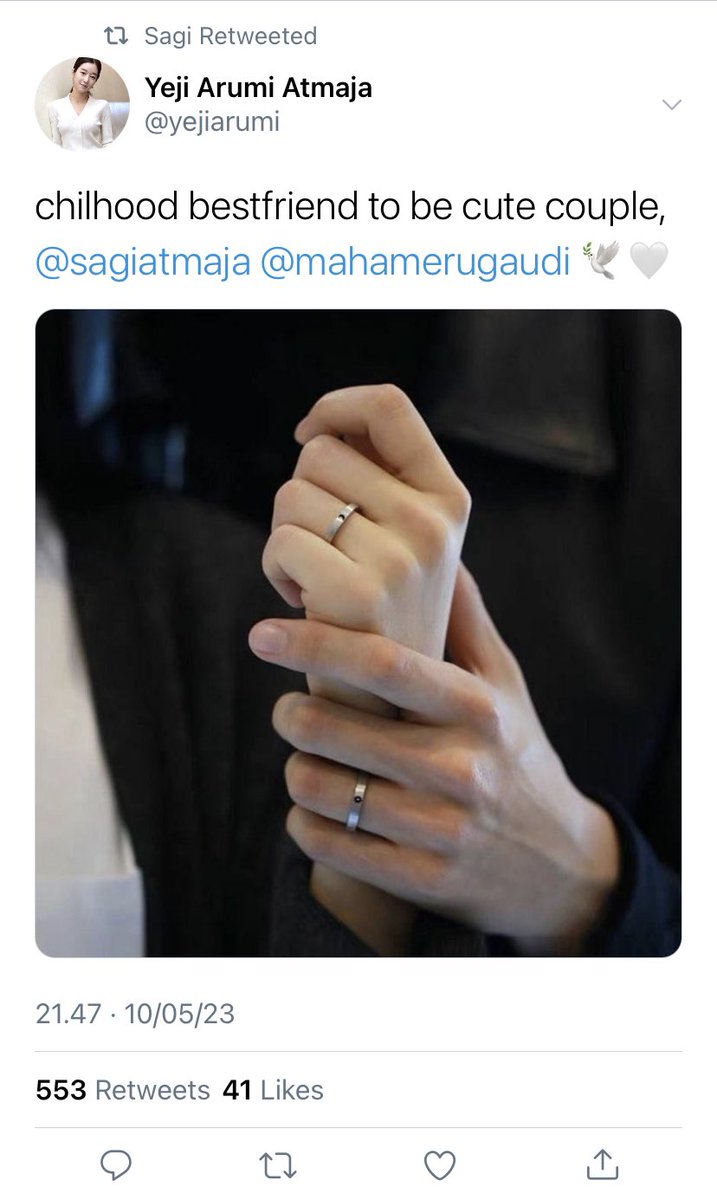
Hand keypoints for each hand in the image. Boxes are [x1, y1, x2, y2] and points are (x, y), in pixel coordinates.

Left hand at [261, 384, 470, 952]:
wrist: (559, 864)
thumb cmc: (518, 755)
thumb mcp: (507, 687)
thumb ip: (467, 621)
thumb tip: (441, 551)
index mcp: (479, 708)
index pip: (384, 664)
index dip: (315, 643)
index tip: (263, 633)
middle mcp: (463, 767)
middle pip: (337, 729)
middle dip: (293, 713)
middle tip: (287, 708)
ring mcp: (442, 829)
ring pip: (322, 789)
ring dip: (298, 769)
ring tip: (308, 758)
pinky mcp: (422, 878)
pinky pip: (329, 845)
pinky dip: (306, 822)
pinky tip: (317, 808)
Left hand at [262, 384, 470, 661]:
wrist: (393, 709)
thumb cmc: (381, 616)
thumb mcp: (407, 545)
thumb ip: (381, 482)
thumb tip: (323, 426)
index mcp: (450, 501)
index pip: (389, 406)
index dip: (334, 408)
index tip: (308, 436)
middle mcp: (435, 524)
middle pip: (320, 452)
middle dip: (300, 495)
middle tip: (321, 550)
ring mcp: (402, 561)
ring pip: (291, 496)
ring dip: (285, 538)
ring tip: (316, 583)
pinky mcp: (359, 598)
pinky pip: (280, 543)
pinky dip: (275, 570)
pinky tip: (302, 603)